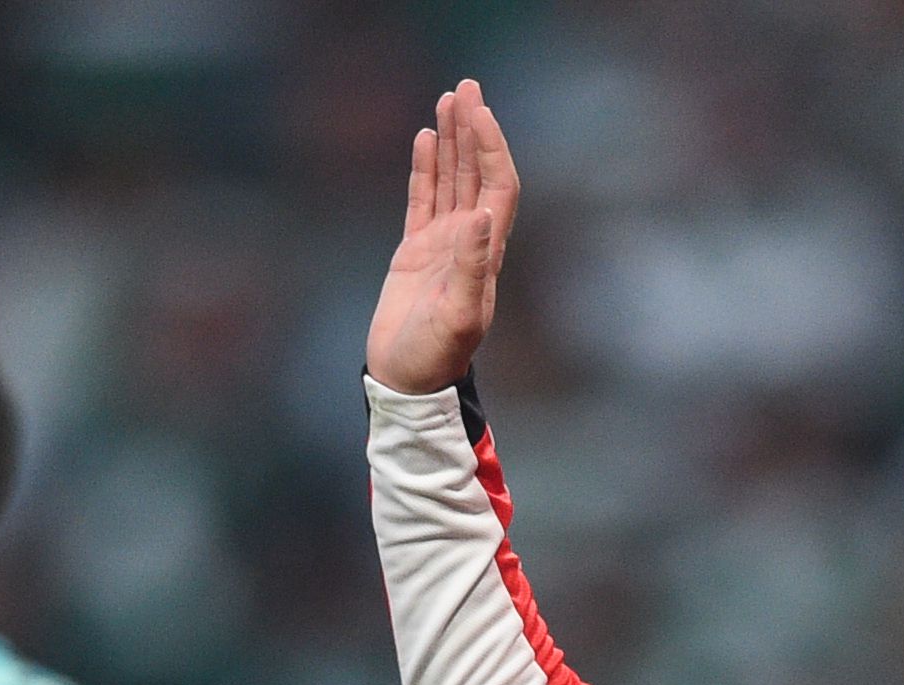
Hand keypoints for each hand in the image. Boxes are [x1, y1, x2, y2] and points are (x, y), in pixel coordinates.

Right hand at [364, 78, 517, 394]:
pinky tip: (425, 138)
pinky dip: (425, 167)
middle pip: (477, 172)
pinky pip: (423, 198)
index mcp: (486, 253)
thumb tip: (482, 217)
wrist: (406, 381)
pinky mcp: (416, 251)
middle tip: (467, 85)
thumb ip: (471, 268)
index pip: (497, 186)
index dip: (492, 148)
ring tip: (449, 98)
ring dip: (452, 140)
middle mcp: (469, 241)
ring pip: (451, 178)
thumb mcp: (457, 317)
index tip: (480, 112)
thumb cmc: (433, 357)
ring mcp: (443, 244)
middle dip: (474, 128)